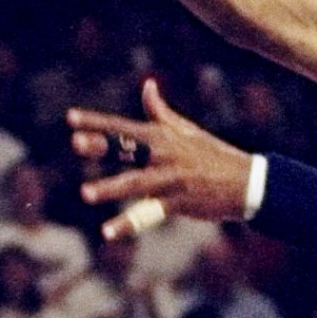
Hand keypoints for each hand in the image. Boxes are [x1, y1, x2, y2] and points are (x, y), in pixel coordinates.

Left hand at [73, 81, 250, 240]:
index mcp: (161, 136)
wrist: (245, 180)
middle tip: (75, 143)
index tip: (70, 119)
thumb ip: (160, 110)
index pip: (122, 127)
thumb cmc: (212, 154)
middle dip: (102, 146)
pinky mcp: (179, 201)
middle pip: (127, 149)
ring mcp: (171, 178)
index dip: (96, 123)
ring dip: (110, 187)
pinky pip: (149, 214)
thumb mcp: (185, 129)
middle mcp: (163, 154)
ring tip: (85, 194)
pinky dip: (128, 224)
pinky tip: (108, 233)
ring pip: (135, 182)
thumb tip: (147, 85)